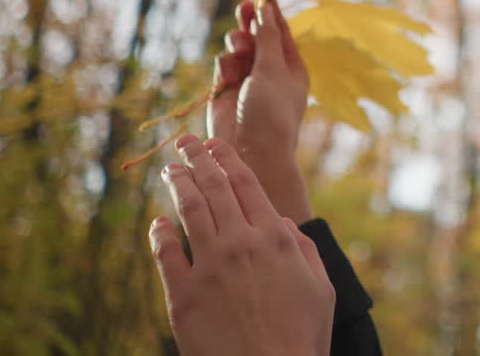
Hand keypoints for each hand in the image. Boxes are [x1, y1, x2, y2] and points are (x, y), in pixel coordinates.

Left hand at [150, 135, 333, 355]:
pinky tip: (157, 221)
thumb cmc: (302, 339)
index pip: (247, 184)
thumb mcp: (322, 290)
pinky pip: (166, 254)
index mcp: (275, 238)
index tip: (216, 145)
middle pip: (214, 188)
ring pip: (189, 211)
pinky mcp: (183, 295)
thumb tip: (283, 225)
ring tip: (168, 169)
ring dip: (177, 184)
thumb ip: (304, 251)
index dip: (228, 160)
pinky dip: (160, 232)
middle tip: (184, 143)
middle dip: (197, 159)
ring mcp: (209, 267)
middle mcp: (240, 243)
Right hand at [209, 0, 312, 221]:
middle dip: (250, 21)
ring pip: (238, 48)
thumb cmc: (272, 111)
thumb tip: (268, 9)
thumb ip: (268, 38)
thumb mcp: (273, 69)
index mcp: (291, 66)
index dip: (271, 9)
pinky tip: (227, 71)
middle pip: (258, 35)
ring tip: (238, 46)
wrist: (251, 152)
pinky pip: (224, 65)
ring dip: (238, 42)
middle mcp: (270, 71)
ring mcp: (247, 80)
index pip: (280, 30)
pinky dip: (225, 63)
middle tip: (244, 5)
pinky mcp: (225, 90)